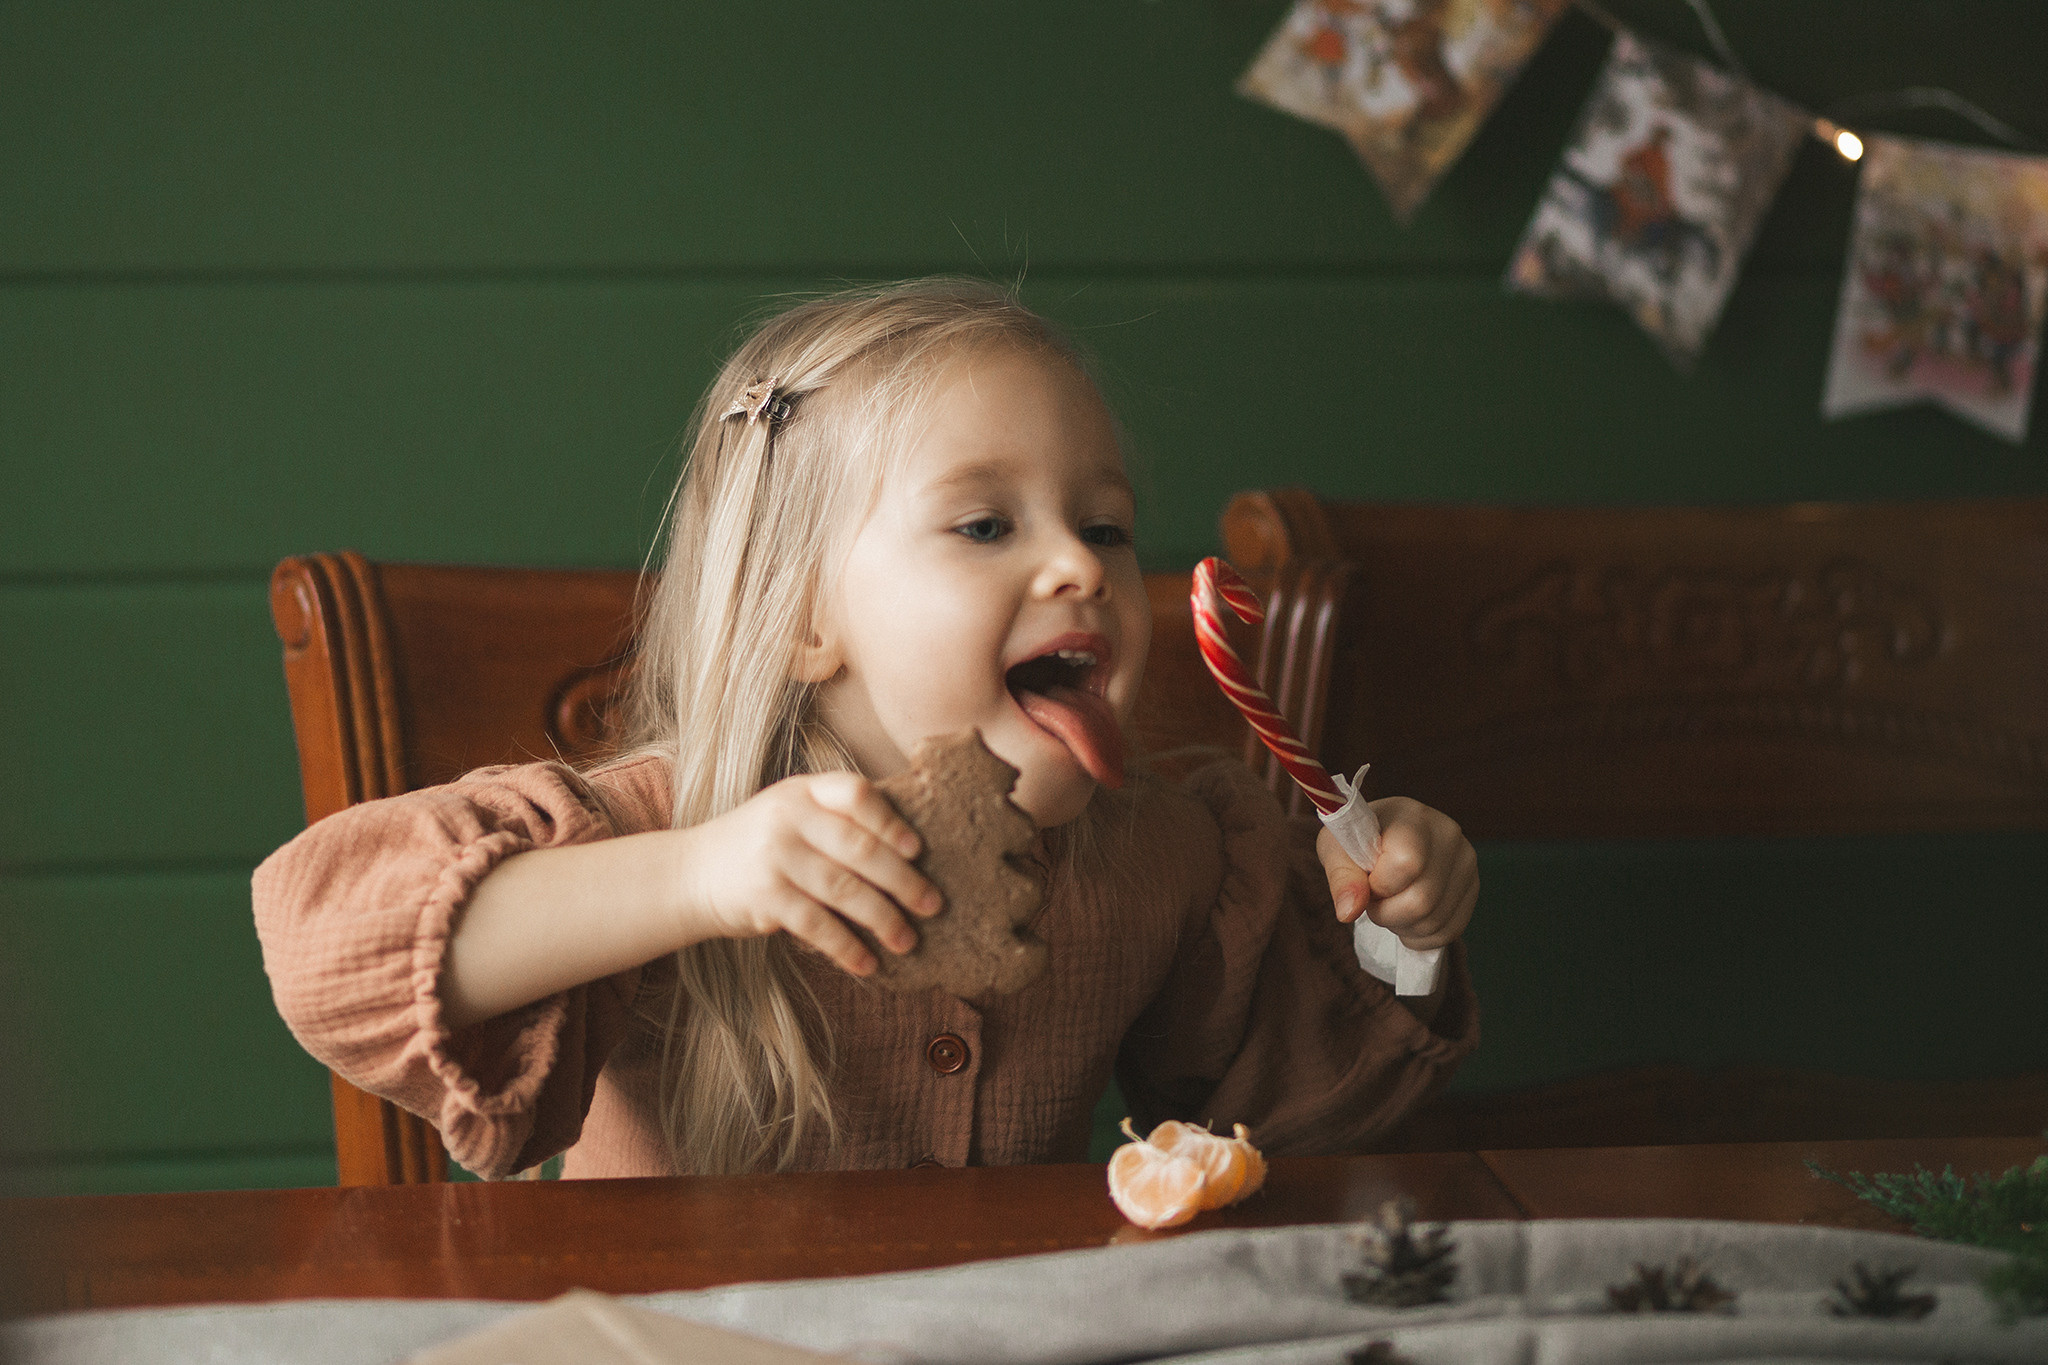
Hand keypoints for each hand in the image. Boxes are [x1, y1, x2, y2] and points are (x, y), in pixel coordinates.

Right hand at [674, 771, 942, 976]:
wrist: (689, 874)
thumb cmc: (758, 845)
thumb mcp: (790, 815)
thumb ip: (836, 820)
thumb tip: (910, 852)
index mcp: (803, 792)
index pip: (856, 793)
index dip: (892, 821)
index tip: (919, 850)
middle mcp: (788, 818)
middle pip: (860, 848)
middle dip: (903, 880)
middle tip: (933, 905)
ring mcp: (774, 857)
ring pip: (845, 891)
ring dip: (883, 919)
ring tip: (907, 941)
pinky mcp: (764, 898)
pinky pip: (818, 926)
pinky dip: (847, 948)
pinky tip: (867, 963)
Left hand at [1316, 797, 1476, 950]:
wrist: (1385, 838)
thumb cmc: (1357, 842)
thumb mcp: (1336, 849)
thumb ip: (1342, 877)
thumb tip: (1349, 911)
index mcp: (1412, 817)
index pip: (1406, 864)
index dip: (1378, 885)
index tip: (1365, 879)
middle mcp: (1448, 835)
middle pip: (1421, 901)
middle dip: (1386, 913)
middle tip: (1373, 900)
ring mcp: (1466, 862)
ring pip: (1434, 921)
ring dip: (1401, 926)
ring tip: (1389, 905)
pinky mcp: (1473, 887)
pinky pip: (1449, 931)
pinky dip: (1421, 936)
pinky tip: (1406, 918)